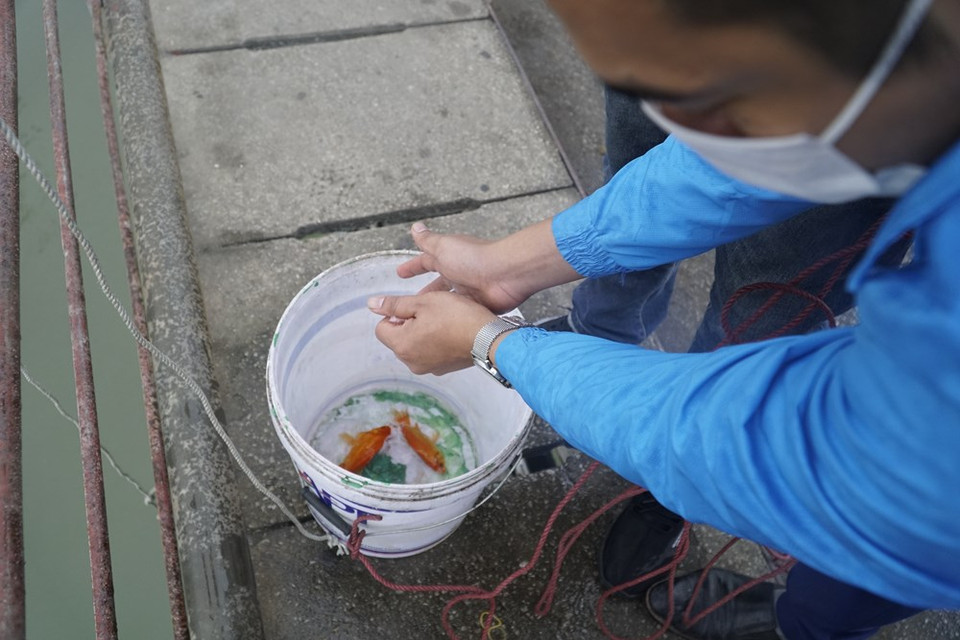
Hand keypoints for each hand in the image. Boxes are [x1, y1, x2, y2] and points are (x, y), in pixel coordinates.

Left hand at [368, 291, 497, 374]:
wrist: (488, 338)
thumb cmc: (457, 317)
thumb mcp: (423, 302)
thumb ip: (394, 304)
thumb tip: (371, 304)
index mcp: (401, 345)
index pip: (381, 327)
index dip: (395, 313)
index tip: (414, 307)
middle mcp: (410, 362)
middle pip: (397, 338)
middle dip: (409, 323)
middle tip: (431, 311)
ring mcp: (427, 368)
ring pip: (414, 344)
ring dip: (422, 332)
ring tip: (443, 321)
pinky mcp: (442, 369)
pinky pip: (430, 352)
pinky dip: (435, 342)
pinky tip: (451, 332)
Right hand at [397, 223, 526, 313]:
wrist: (504, 275)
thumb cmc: (476, 258)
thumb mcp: (444, 247)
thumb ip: (428, 240)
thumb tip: (416, 228)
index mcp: (450, 258)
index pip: (427, 262)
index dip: (413, 267)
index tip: (402, 272)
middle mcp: (460, 273)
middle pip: (439, 285)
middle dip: (426, 292)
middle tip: (411, 301)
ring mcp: (470, 291)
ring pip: (450, 301)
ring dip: (439, 308)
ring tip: (425, 317)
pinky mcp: (479, 305)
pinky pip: (463, 312)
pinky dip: (454, 317)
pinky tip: (445, 323)